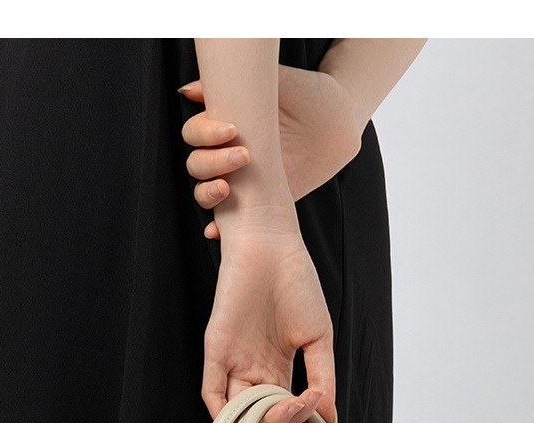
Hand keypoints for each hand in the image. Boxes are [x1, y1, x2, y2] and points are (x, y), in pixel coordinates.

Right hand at [180, 65, 361, 239]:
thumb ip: (241, 81)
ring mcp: (240, 180)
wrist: (340, 123)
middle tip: (244, 156)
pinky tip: (215, 230)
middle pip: (196, 163)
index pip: (195, 132)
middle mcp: (227, 152)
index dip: (202, 132)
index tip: (230, 130)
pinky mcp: (257, 203)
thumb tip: (193, 88)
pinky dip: (217, 228)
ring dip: (208, 193)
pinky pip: (229, 220)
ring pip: (204, 190)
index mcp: (225, 124)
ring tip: (227, 190)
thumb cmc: (309, 95)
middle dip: (211, 162)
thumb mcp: (278, 82)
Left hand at [201, 227, 336, 422]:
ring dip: (265, 422)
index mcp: (277, 366)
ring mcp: (233, 361)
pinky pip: (212, 394)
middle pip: (263, 417)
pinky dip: (226, 415)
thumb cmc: (294, 282)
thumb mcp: (318, 337)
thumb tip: (330, 416)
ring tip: (289, 406)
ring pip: (240, 412)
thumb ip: (323, 377)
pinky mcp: (216, 350)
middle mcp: (253, 368)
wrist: (272, 245)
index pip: (285, 411)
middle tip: (307, 410)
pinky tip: (250, 417)